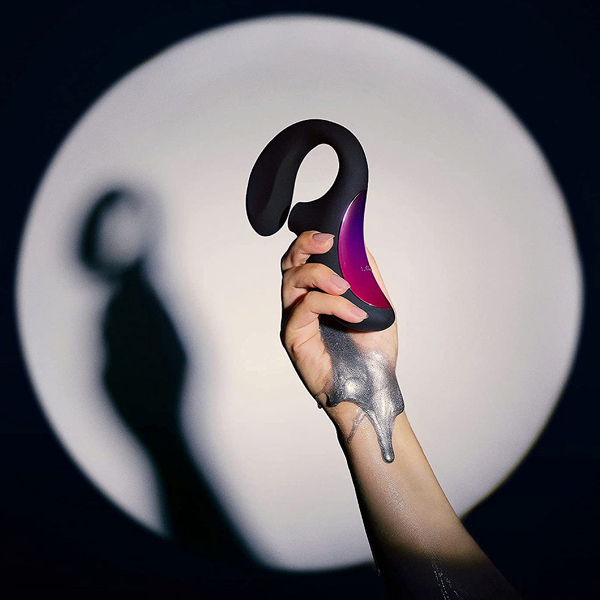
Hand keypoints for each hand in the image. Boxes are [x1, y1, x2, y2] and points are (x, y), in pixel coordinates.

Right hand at [280, 230, 402, 460]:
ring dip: (319, 275)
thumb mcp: (376, 304)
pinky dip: (330, 304)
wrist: (373, 385)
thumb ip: (365, 275)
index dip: (310, 240)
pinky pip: (304, 308)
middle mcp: (301, 304)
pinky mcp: (294, 337)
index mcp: (317, 294)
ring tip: (344, 286)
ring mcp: (295, 320)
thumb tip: (358, 243)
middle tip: (326, 241)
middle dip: (304, 245)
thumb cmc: (372, 351)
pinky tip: (353, 314)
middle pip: (289, 264)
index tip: (330, 232)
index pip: (303, 259)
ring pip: (292, 281)